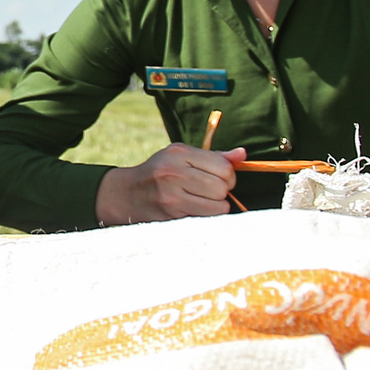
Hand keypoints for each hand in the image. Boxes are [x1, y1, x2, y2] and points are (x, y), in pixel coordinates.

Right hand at [96, 143, 245, 224]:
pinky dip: (208, 215)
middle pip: (223, 185)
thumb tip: (242, 155)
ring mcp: (172, 192)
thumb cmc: (160, 173)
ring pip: (218, 203)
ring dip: (218, 205)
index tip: (220, 179)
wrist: (127, 194)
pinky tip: (197, 209)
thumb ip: (213, 157)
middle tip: (212, 191)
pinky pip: (207, 216)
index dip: (228, 175)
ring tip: (205, 201)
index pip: (223, 166)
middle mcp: (175, 170)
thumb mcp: (181, 157)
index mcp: (180, 152)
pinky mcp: (171, 211)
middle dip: (224, 191)